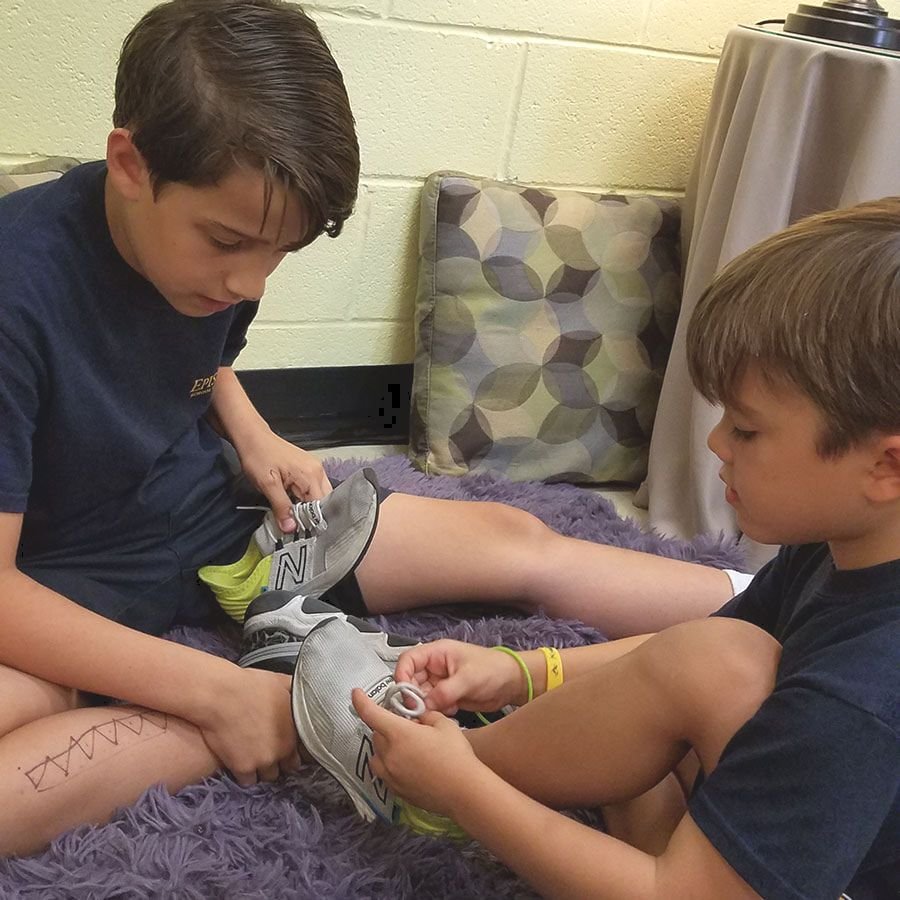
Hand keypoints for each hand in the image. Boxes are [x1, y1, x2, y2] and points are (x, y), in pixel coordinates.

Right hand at [194, 666, 300, 785]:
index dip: (290, 753)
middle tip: (267, 752)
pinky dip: (245, 775)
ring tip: (254, 757)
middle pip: (285, 769)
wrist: (220, 695)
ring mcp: (262, 761)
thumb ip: (295, 691)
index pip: (299, 755)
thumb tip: (303, 689)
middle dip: (278, 762)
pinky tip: (241, 763)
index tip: (283, 749)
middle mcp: (281, 749)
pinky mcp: (243, 768)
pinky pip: (248, 781)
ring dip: (262, 769)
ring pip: (267, 776)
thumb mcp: (281, 682)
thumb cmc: (249, 685)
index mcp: (293, 731)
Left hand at [237, 431, 331, 530]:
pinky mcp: (308, 469)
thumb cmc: (258, 457)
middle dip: (313, 516)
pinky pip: (313, 489)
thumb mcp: (267, 484)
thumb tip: (291, 529)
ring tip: (296, 520)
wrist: (252, 436)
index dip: (313, 522)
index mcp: (311, 475)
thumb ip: (281, 507)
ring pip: (320, 496)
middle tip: (300, 530)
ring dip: (310, 509)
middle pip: (325, 502)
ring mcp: (314, 469)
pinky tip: (295, 507)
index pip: (321, 506)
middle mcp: (318, 472)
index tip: (303, 535)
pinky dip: (306, 500)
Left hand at [352, 688, 482, 817]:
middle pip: (376, 735)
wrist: (464, 791)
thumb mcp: (443, 724)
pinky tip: (409, 766)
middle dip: (386, 727)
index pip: (371, 714)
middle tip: (406, 727)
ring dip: (385, 747)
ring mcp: (390, 775)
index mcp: (398, 733)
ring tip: (405, 748)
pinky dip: (390, 765)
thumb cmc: (456, 754)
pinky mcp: (395, 791)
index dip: (361, 701)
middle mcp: (389, 755)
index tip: (356, 693)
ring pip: (377, 755)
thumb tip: (417, 719)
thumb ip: (425, 716)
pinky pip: (385, 773)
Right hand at [393, 640, 526, 714]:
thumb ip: (445, 691)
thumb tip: (425, 704)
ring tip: (438, 710)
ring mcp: (440, 682)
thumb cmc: (493, 669)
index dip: (402, 675)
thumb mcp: (468, 678)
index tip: (404, 693)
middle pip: (411, 680)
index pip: (408, 660)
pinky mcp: (447, 696)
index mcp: (437, 653)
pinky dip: (437, 711)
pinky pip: (432, 705)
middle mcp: (435, 667)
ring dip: (425, 705)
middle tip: (418, 709)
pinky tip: (452, 710)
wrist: (512, 683)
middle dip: (413, 695)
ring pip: (421, 695)